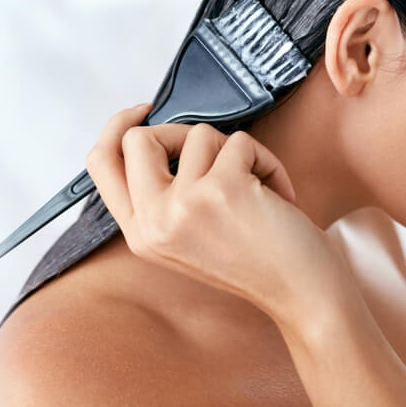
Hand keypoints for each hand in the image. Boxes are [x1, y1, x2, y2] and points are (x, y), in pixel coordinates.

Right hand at [83, 103, 346, 321]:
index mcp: (140, 234)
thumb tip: (161, 133)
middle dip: (181, 131)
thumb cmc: (258, 261)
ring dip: (236, 153)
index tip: (143, 110)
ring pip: (198, 134)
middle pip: (139, 138)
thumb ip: (163, 195)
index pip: (101, 164)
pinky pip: (239, 142)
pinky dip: (266, 160)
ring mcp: (183, 205)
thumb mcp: (189, 236)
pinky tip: (278, 195)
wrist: (304, 296)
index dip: (117, 127)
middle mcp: (153, 222)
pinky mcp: (221, 188)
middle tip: (216, 153)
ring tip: (257, 190)